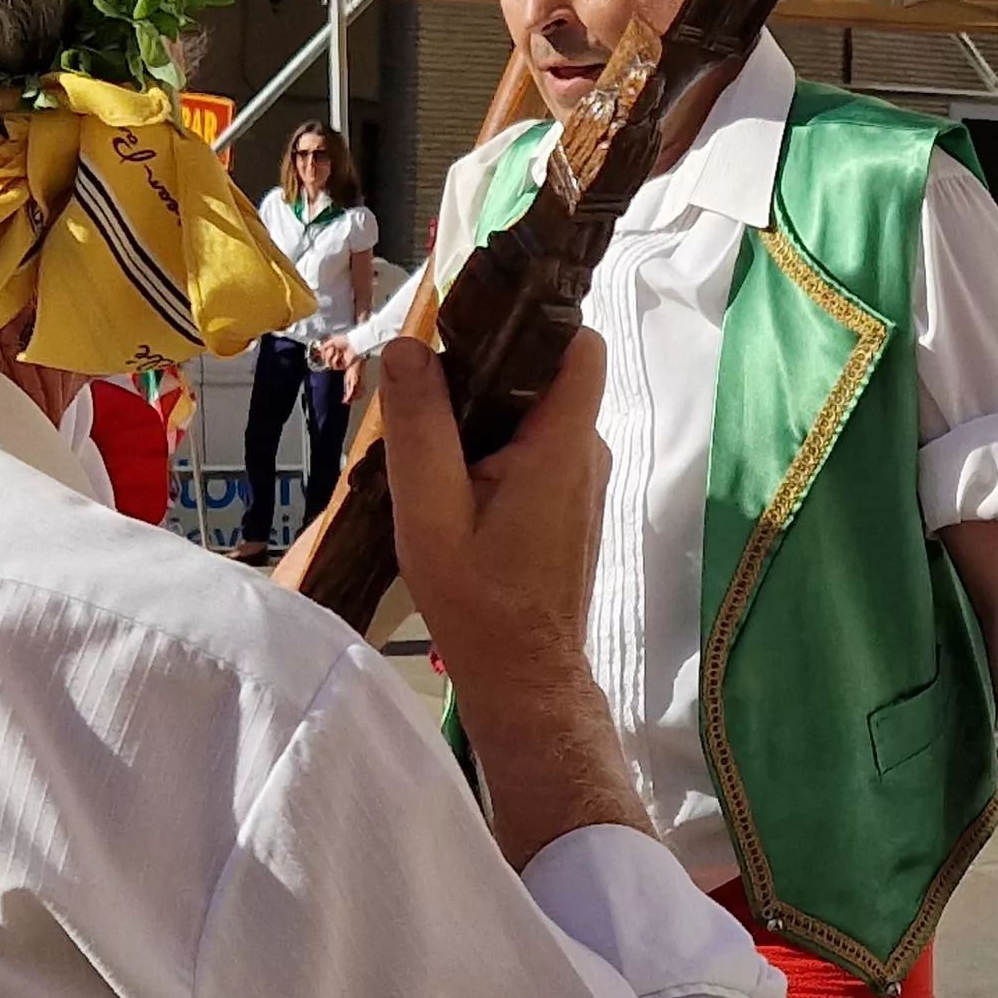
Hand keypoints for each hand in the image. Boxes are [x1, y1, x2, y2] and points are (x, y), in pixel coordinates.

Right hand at [314, 335, 358, 373]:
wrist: (353, 343)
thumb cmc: (345, 340)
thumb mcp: (332, 340)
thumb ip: (325, 345)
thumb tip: (319, 349)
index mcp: (333, 350)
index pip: (324, 355)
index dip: (322, 353)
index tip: (323, 349)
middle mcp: (336, 356)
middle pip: (325, 360)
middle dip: (327, 353)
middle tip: (332, 348)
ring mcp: (339, 362)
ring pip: (328, 364)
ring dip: (330, 356)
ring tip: (337, 351)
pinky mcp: (343, 366)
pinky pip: (334, 366)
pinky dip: (335, 360)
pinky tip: (338, 355)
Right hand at [379, 332, 605, 684]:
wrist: (523, 678)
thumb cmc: (479, 603)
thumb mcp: (430, 512)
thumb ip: (421, 428)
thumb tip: (409, 347)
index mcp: (563, 444)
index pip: (579, 344)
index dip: (536, 320)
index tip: (475, 323)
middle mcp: (587, 452)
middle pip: (548, 374)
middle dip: (491, 369)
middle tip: (427, 392)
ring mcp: (584, 479)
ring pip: (538, 413)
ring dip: (488, 414)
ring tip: (431, 438)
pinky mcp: (571, 503)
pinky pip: (538, 448)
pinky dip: (498, 448)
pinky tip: (453, 479)